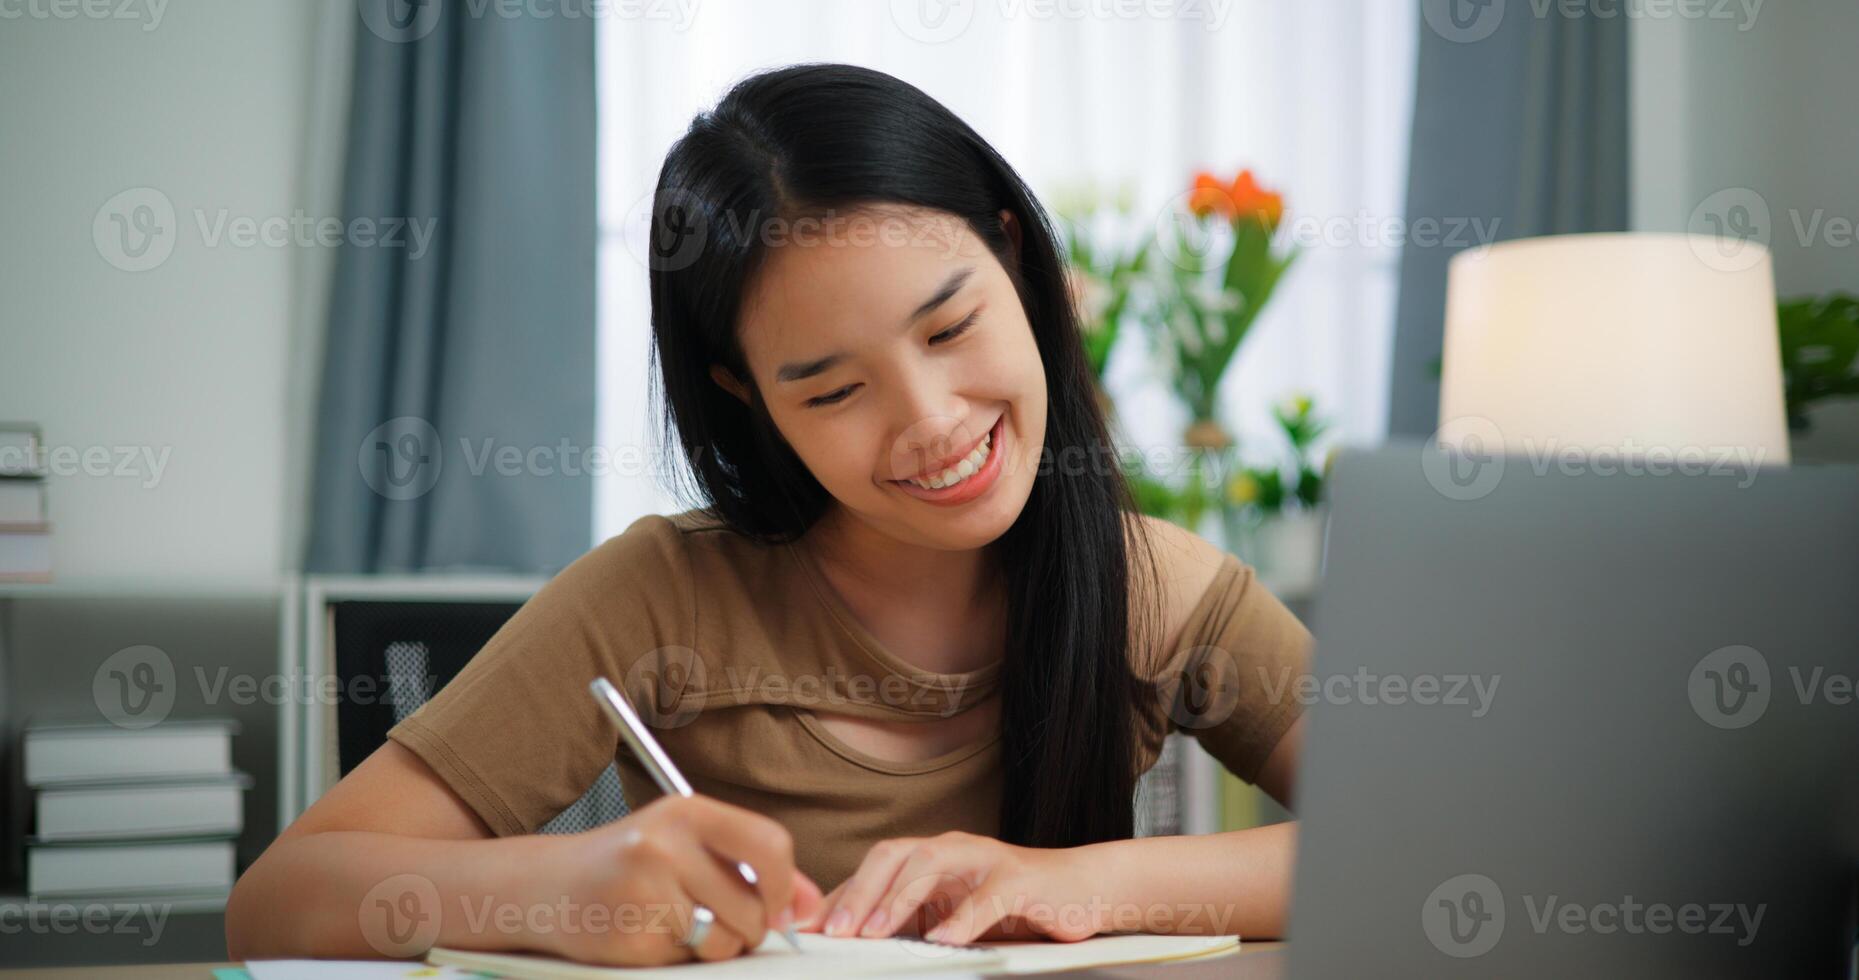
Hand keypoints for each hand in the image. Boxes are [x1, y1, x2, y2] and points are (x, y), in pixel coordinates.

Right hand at [528, 795, 823, 965]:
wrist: (549, 887)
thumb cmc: (631, 863)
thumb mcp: (690, 846)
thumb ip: (753, 868)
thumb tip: (809, 904)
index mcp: (687, 811)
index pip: (769, 845)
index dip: (784, 885)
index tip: (777, 906)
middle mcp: (666, 843)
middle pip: (752, 906)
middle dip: (749, 927)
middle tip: (720, 920)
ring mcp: (645, 888)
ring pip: (725, 940)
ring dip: (716, 946)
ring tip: (683, 925)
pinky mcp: (631, 933)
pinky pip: (687, 959)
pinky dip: (680, 956)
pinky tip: (652, 933)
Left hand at [797, 831, 1098, 944]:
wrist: (1079, 890)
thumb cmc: (1012, 906)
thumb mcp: (951, 915)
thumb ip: (909, 922)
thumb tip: (854, 940)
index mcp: (930, 858)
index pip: (874, 870)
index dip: (839, 897)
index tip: (807, 930)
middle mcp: (951, 850)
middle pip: (894, 855)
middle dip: (859, 892)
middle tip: (836, 931)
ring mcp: (984, 860)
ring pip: (930, 864)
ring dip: (898, 899)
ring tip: (876, 932)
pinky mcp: (1018, 880)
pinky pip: (986, 898)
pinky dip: (962, 920)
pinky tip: (944, 941)